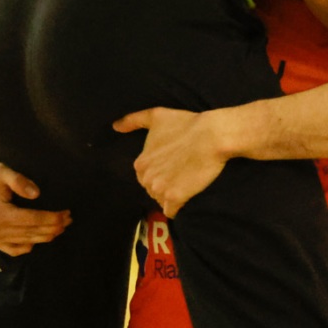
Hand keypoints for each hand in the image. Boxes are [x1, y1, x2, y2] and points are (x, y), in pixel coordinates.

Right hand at [0, 142, 69, 255]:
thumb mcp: (2, 170)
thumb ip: (18, 180)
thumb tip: (36, 193)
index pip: (33, 220)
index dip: (52, 218)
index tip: (67, 213)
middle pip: (32, 232)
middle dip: (54, 227)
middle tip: (69, 219)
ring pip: (27, 242)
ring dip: (46, 236)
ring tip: (61, 227)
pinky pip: (14, 250)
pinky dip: (29, 244)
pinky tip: (41, 236)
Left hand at [113, 107, 229, 217]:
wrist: (211, 136)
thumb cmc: (186, 124)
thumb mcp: (156, 116)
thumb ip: (133, 120)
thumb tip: (115, 126)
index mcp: (140, 163)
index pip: (145, 177)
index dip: (160, 172)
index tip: (172, 165)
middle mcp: (147, 178)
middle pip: (152, 190)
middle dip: (164, 185)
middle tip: (181, 173)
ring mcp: (160, 189)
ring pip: (161, 201)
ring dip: (172, 196)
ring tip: (185, 183)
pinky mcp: (175, 199)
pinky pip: (171, 211)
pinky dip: (178, 207)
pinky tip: (186, 196)